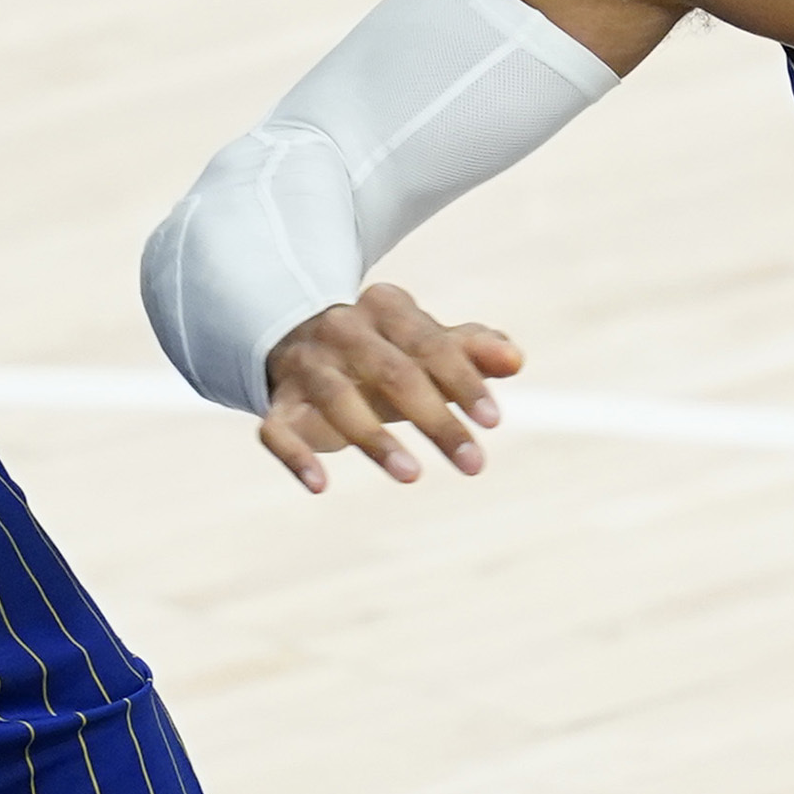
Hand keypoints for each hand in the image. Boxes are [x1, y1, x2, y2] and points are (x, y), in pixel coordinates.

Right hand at [257, 282, 520, 492]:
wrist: (300, 341)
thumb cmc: (384, 350)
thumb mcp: (426, 344)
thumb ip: (472, 349)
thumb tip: (517, 360)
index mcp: (385, 308)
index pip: (429, 344)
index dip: (463, 381)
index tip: (494, 421)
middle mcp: (342, 329)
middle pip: (392, 372)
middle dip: (435, 419)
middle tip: (474, 463)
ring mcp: (305, 365)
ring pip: (336, 398)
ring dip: (374, 439)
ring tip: (413, 475)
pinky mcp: (278, 403)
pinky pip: (276, 429)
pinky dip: (294, 456)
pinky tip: (319, 486)